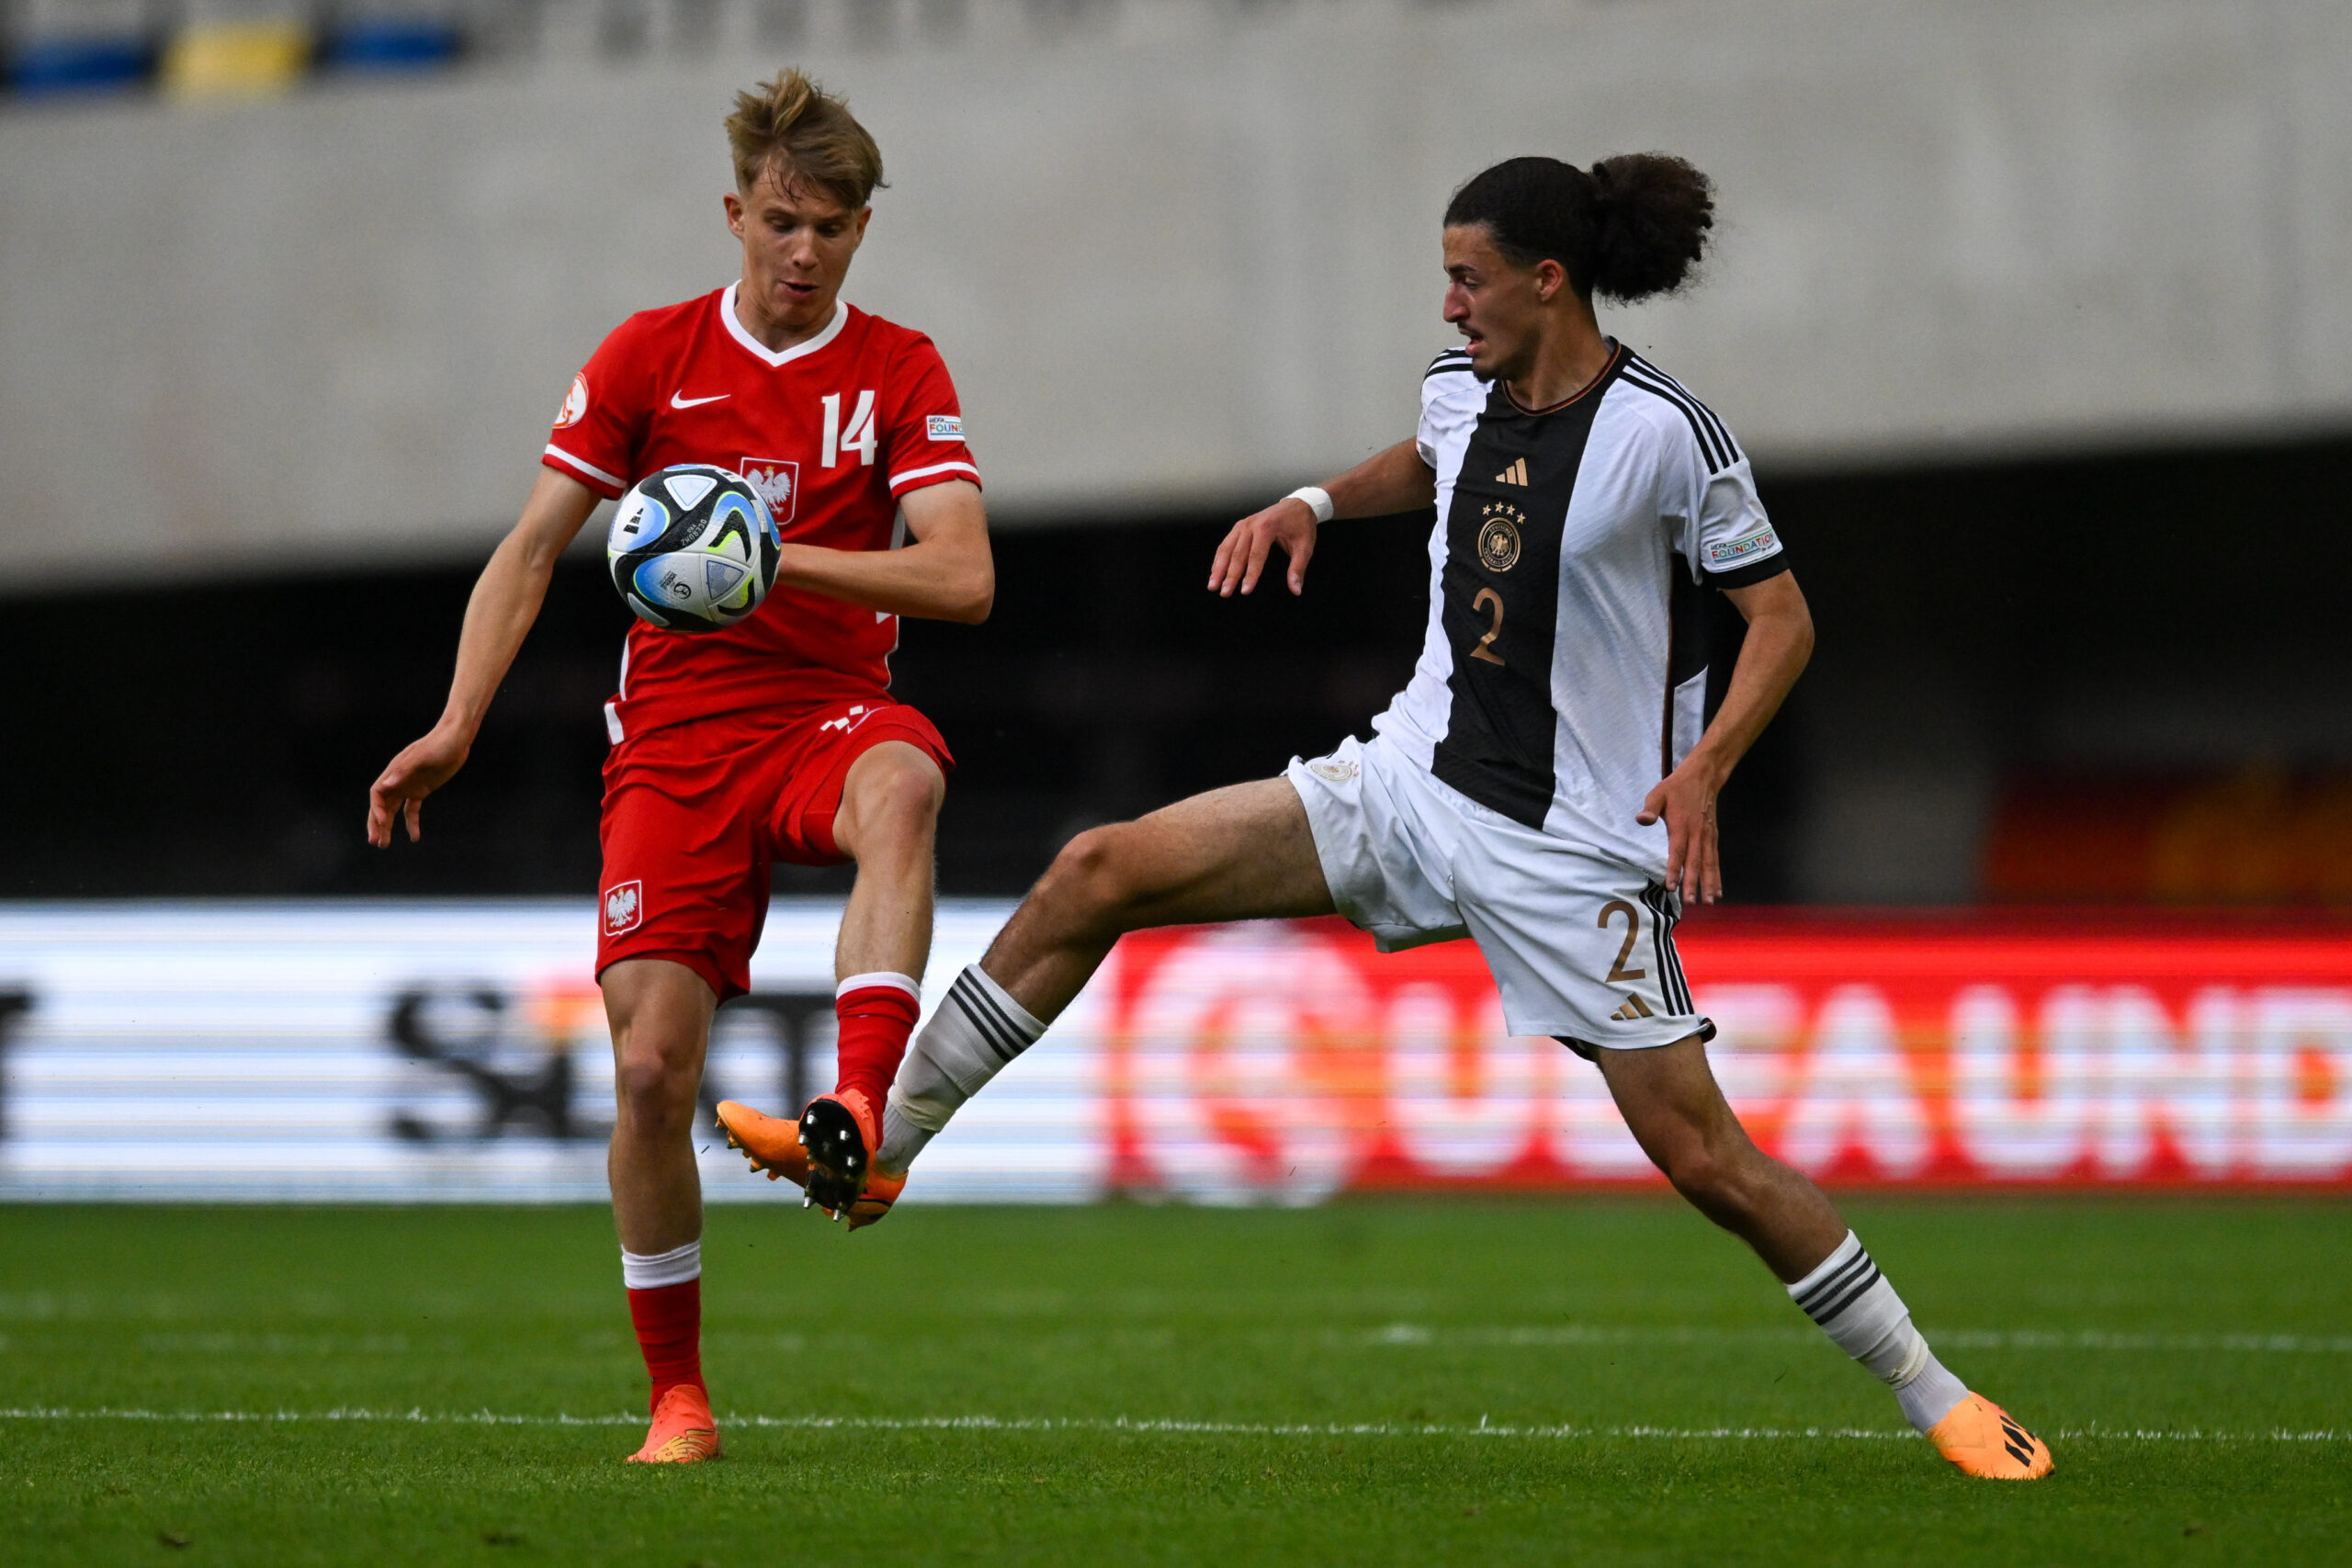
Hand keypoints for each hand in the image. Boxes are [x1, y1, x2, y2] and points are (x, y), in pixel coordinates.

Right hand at [367, 723, 472, 846]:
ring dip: (388, 826)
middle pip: (382, 805)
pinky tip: (414, 837)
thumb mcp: (423, 757)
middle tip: (375, 841)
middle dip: (377, 823)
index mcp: (394, 771)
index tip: (384, 822)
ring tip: (384, 844)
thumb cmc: (440, 744)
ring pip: (394, 810)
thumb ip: (404, 771)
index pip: (377, 794)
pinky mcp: (422, 790)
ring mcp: (409, 786)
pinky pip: (412, 810)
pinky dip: (412, 823)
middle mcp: (398, 780)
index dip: (377, 809)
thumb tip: (385, 785)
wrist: (456, 738)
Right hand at [1207, 496, 1318, 596]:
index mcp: (1267, 527)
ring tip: (1213, 585)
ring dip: (1218, 568)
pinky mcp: (1239, 526)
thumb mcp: (1305, 547)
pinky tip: (1215, 572)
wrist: (1298, 505)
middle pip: (1237, 554)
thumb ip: (1297, 569)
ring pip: (1226, 548)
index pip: (1256, 555)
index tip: (1245, 591)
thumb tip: (1295, 590)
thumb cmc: (1301, 526)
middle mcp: (1251, 524)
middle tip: (1225, 593)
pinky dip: (1219, 559)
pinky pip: (1226, 544)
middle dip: (1230, 576)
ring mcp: (1243, 524)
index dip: (1250, 575)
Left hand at [1636, 753, 1726, 904]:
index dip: (1675, 870)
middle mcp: (1697, 833)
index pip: (1677, 851)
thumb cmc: (1676, 788)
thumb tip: (1641, 820)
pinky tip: (1718, 891)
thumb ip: (1650, 808)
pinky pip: (1715, 859)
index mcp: (1681, 825)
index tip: (1671, 887)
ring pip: (1708, 863)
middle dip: (1693, 883)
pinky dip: (1717, 875)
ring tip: (1709, 902)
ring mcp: (1707, 836)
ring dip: (1709, 883)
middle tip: (1692, 902)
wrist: (1703, 777)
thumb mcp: (1658, 793)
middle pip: (1695, 862)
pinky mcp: (1713, 837)